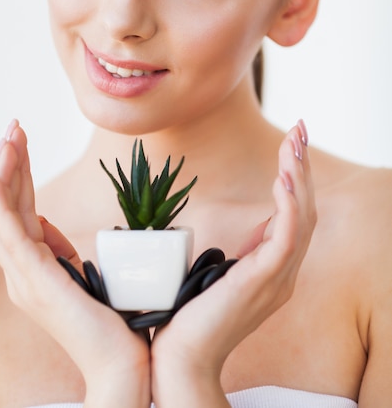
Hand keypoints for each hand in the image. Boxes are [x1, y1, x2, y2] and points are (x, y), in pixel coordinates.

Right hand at [0, 120, 149, 407]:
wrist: (123, 360)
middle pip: (10, 205)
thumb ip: (59, 248)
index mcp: (34, 264)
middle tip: (13, 125)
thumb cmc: (110, 319)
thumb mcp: (81, 272)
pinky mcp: (35, 282)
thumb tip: (46, 223)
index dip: (19, 172)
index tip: (22, 139)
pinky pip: (10, 234)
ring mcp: (25, 276)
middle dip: (10, 162)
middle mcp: (22, 269)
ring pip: (6, 213)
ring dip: (4, 172)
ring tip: (8, 137)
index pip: (21, 207)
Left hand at [151, 122, 315, 406]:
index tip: (290, 143)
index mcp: (273, 265)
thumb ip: (239, 250)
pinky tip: (285, 177)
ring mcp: (278, 277)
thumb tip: (240, 227)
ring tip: (294, 143)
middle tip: (299, 129)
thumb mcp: (220, 269)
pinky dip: (290, 204)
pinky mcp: (266, 281)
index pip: (295, 212)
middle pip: (305, 207)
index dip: (296, 176)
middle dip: (302, 165)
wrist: (179, 355)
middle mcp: (283, 270)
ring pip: (302, 216)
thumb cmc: (191, 312)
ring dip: (299, 176)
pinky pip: (288, 236)